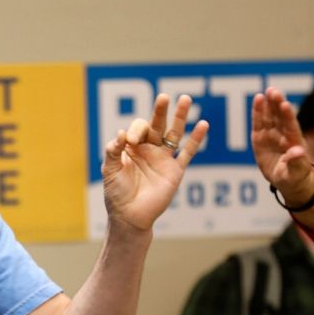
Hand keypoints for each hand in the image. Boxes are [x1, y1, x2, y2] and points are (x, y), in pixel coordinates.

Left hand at [102, 94, 208, 230]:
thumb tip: (122, 132)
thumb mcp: (110, 170)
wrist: (129, 217)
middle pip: (157, 125)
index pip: (139, 129)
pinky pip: (187, 153)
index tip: (130, 142)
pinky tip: (203, 124)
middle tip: (163, 97)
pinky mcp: (175, 172)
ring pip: (174, 134)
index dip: (136, 131)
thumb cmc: (117, 194)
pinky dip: (196, 140)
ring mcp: (163, 160)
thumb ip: (113, 150)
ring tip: (185, 99)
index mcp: (133, 147)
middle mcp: (149, 150)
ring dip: (180, 117)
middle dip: (160, 111)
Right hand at [251, 87, 313, 201]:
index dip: (288, 116)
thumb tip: (298, 151)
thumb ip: (296, 161)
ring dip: (268, 104)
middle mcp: (284, 134)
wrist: (287, 180)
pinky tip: (258, 99)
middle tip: (274, 91)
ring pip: (270, 116)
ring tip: (266, 92)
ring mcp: (272, 134)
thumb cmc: (295, 175)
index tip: (285, 105)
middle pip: (280, 117)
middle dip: (277, 104)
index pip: (291, 126)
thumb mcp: (296, 172)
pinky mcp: (260, 137)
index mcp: (294, 141)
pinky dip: (257, 112)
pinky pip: (258, 123)